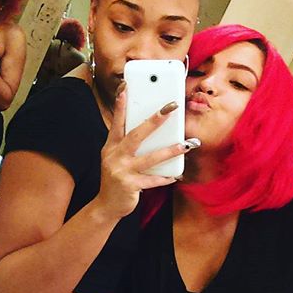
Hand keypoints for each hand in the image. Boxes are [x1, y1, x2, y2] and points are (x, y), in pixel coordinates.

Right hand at [95, 87, 189, 219]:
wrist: (106, 205)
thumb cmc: (116, 178)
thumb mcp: (117, 158)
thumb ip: (129, 145)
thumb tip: (153, 131)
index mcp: (111, 146)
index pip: (117, 121)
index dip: (121, 104)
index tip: (126, 86)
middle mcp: (114, 156)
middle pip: (136, 134)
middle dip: (154, 120)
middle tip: (170, 108)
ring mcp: (121, 171)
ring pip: (149, 158)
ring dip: (169, 150)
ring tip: (186, 144)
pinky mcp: (130, 185)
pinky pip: (152, 180)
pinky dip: (165, 177)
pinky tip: (176, 175)